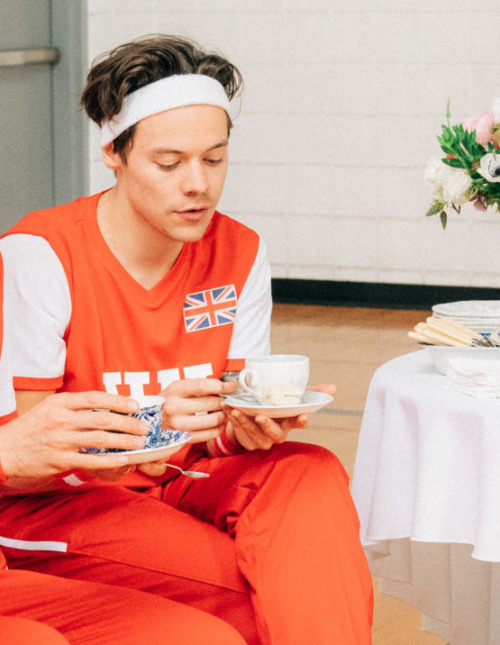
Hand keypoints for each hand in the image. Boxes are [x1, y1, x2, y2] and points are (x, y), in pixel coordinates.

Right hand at [0, 391, 148, 481]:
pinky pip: (91, 460)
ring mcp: (61, 441)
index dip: (118, 401)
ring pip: (99, 440)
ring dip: (123, 442)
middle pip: (102, 419)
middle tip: (144, 427)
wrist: (5, 450)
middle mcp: (61, 420)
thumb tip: (105, 404)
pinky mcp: (60, 460)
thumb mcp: (49, 407)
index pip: (95, 398)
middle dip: (127, 423)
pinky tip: (123, 460)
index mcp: (60, 403)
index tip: (135, 405)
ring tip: (139, 443)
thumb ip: (74, 405)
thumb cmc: (31, 427)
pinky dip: (109, 460)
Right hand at [159, 378, 236, 441]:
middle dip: (223, 401)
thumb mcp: (181, 388)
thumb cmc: (171, 401)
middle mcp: (174, 407)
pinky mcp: (184, 439)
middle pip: (211, 403)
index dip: (221, 386)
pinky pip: (210, 434)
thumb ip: (204, 385)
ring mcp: (178, 425)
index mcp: (174, 390)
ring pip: (213, 419)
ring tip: (221, 411)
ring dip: (222, 415)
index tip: (230, 387)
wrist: (151, 420)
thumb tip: (231, 386)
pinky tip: (218, 423)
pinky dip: (219, 428)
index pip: (202, 386)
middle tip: (225, 401)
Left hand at [224, 383, 336, 450]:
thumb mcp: (292, 396)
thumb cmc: (276, 406)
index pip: (299, 423)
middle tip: (259, 416)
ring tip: (236, 411)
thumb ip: (310, 392)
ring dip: (244, 422)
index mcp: (290, 421)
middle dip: (268, 425)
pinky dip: (232, 419)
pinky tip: (227, 407)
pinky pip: (239, 431)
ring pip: (254, 433)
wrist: (254, 416)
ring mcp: (262, 438)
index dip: (301, 421)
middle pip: (276, 433)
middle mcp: (278, 431)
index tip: (303, 416)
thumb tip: (333, 389)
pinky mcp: (248, 440)